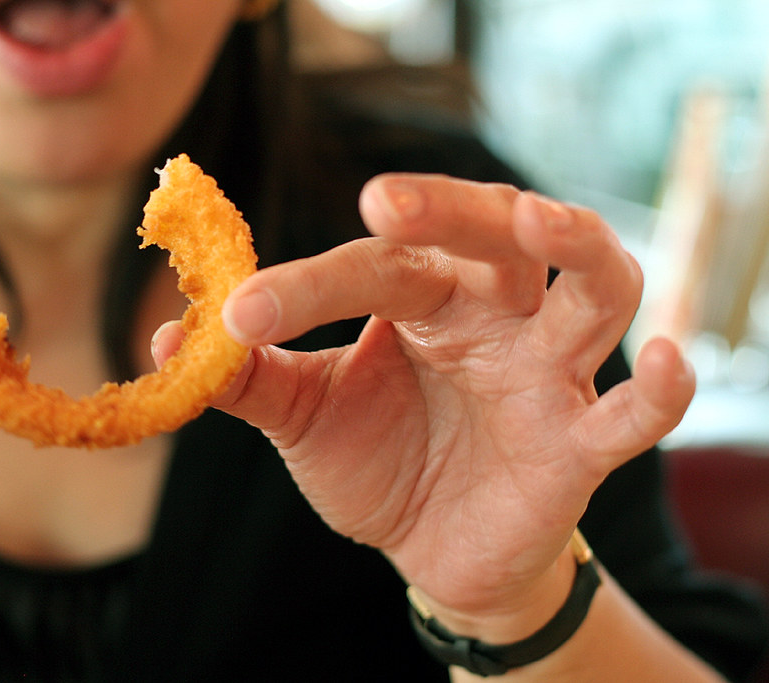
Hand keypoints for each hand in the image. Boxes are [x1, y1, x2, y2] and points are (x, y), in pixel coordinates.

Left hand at [155, 175, 693, 633]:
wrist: (432, 549)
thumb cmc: (377, 464)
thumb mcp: (304, 418)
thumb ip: (249, 378)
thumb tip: (171, 341)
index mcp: (424, 302)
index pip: (376, 264)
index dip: (306, 286)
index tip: (237, 315)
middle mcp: (494, 320)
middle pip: (496, 236)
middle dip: (451, 209)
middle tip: (382, 200)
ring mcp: (547, 375)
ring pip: (594, 288)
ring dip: (577, 248)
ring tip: (538, 221)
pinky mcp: (581, 445)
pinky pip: (637, 413)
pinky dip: (662, 388)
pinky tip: (665, 359)